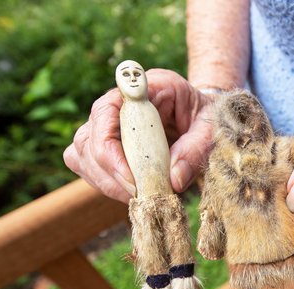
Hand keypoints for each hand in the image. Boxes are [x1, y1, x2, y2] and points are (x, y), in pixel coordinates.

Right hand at [64, 69, 212, 202]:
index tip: (132, 178)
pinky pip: (86, 163)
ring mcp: (107, 122)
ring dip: (105, 180)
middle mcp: (119, 101)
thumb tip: (173, 181)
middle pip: (88, 136)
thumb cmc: (208, 117)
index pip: (108, 110)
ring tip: (137, 195)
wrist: (205, 116)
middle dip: (110, 172)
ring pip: (82, 153)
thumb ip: (194, 151)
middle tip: (139, 194)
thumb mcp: (211, 129)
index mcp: (147, 87)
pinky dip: (103, 182)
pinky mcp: (104, 141)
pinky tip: (129, 192)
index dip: (110, 147)